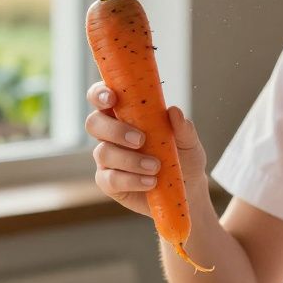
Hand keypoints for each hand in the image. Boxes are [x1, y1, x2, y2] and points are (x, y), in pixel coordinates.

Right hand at [86, 81, 207, 216]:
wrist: (187, 189)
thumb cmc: (183, 157)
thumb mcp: (188, 141)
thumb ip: (182, 127)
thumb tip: (174, 112)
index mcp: (125, 114)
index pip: (102, 98)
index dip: (99, 94)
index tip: (111, 98)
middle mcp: (111, 134)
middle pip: (93, 123)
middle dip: (114, 130)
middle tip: (140, 140)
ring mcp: (107, 159)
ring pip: (103, 152)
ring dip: (129, 159)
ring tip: (155, 167)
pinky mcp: (109, 182)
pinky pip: (110, 179)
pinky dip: (131, 180)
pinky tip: (150, 182)